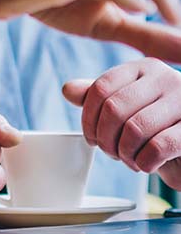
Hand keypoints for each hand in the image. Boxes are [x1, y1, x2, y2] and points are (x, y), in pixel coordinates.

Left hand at [63, 59, 180, 189]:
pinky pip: (158, 147)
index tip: (91, 138)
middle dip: (106, 139)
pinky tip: (146, 165)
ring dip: (124, 153)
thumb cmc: (158, 128)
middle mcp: (166, 78)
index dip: (88, 118)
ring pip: (135, 129)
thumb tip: (67, 89)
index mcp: (144, 68)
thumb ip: (101, 98)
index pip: (101, 88)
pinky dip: (144, 162)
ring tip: (129, 160)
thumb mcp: (128, 109)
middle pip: (114, 108)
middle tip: (111, 153)